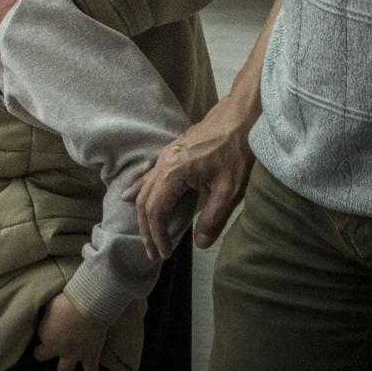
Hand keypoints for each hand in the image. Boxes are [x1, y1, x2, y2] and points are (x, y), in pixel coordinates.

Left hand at [34, 292, 107, 370]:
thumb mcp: (49, 305)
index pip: (37, 344)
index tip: (44, 335)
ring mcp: (74, 355)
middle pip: (45, 358)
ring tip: (69, 361)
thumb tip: (47, 316)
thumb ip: (47, 316)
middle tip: (55, 346)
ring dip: (66, 366)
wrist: (89, 306)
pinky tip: (91, 369)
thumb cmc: (67, 301)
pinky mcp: (91, 357)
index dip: (40, 341)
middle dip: (48, 353)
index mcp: (46, 336)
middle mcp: (57, 348)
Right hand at [124, 94, 254, 255]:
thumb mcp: (230, 190)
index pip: (155, 210)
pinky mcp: (172, 153)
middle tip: (153, 252)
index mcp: (173, 173)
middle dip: (146, 229)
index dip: (157, 234)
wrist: (241, 117)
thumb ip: (213, 218)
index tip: (165, 253)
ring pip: (144, 188)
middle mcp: (163, 164)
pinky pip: (148, 175)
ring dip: (143, 214)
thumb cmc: (237, 151)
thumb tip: (201, 243)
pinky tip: (131, 195)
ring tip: (146, 234)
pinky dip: (139, 190)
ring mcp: (165, 156)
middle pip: (144, 201)